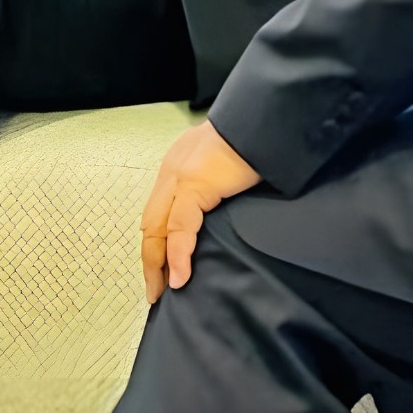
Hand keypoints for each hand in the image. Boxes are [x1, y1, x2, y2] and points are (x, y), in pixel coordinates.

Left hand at [141, 120, 263, 302]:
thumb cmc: (254, 143)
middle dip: (150, 259)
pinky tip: (179, 277)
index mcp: (178, 168)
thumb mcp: (228, 170)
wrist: (261, 120)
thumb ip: (217, 191)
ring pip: (157, 228)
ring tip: (161, 292)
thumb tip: (223, 214)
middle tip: (155, 291)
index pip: (159, 213)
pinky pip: (180, 226)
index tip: (161, 272)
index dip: (157, 244)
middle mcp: (172, 172)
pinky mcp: (194, 184)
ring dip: (156, 263)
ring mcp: (179, 177)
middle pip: (151, 223)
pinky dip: (177, 254)